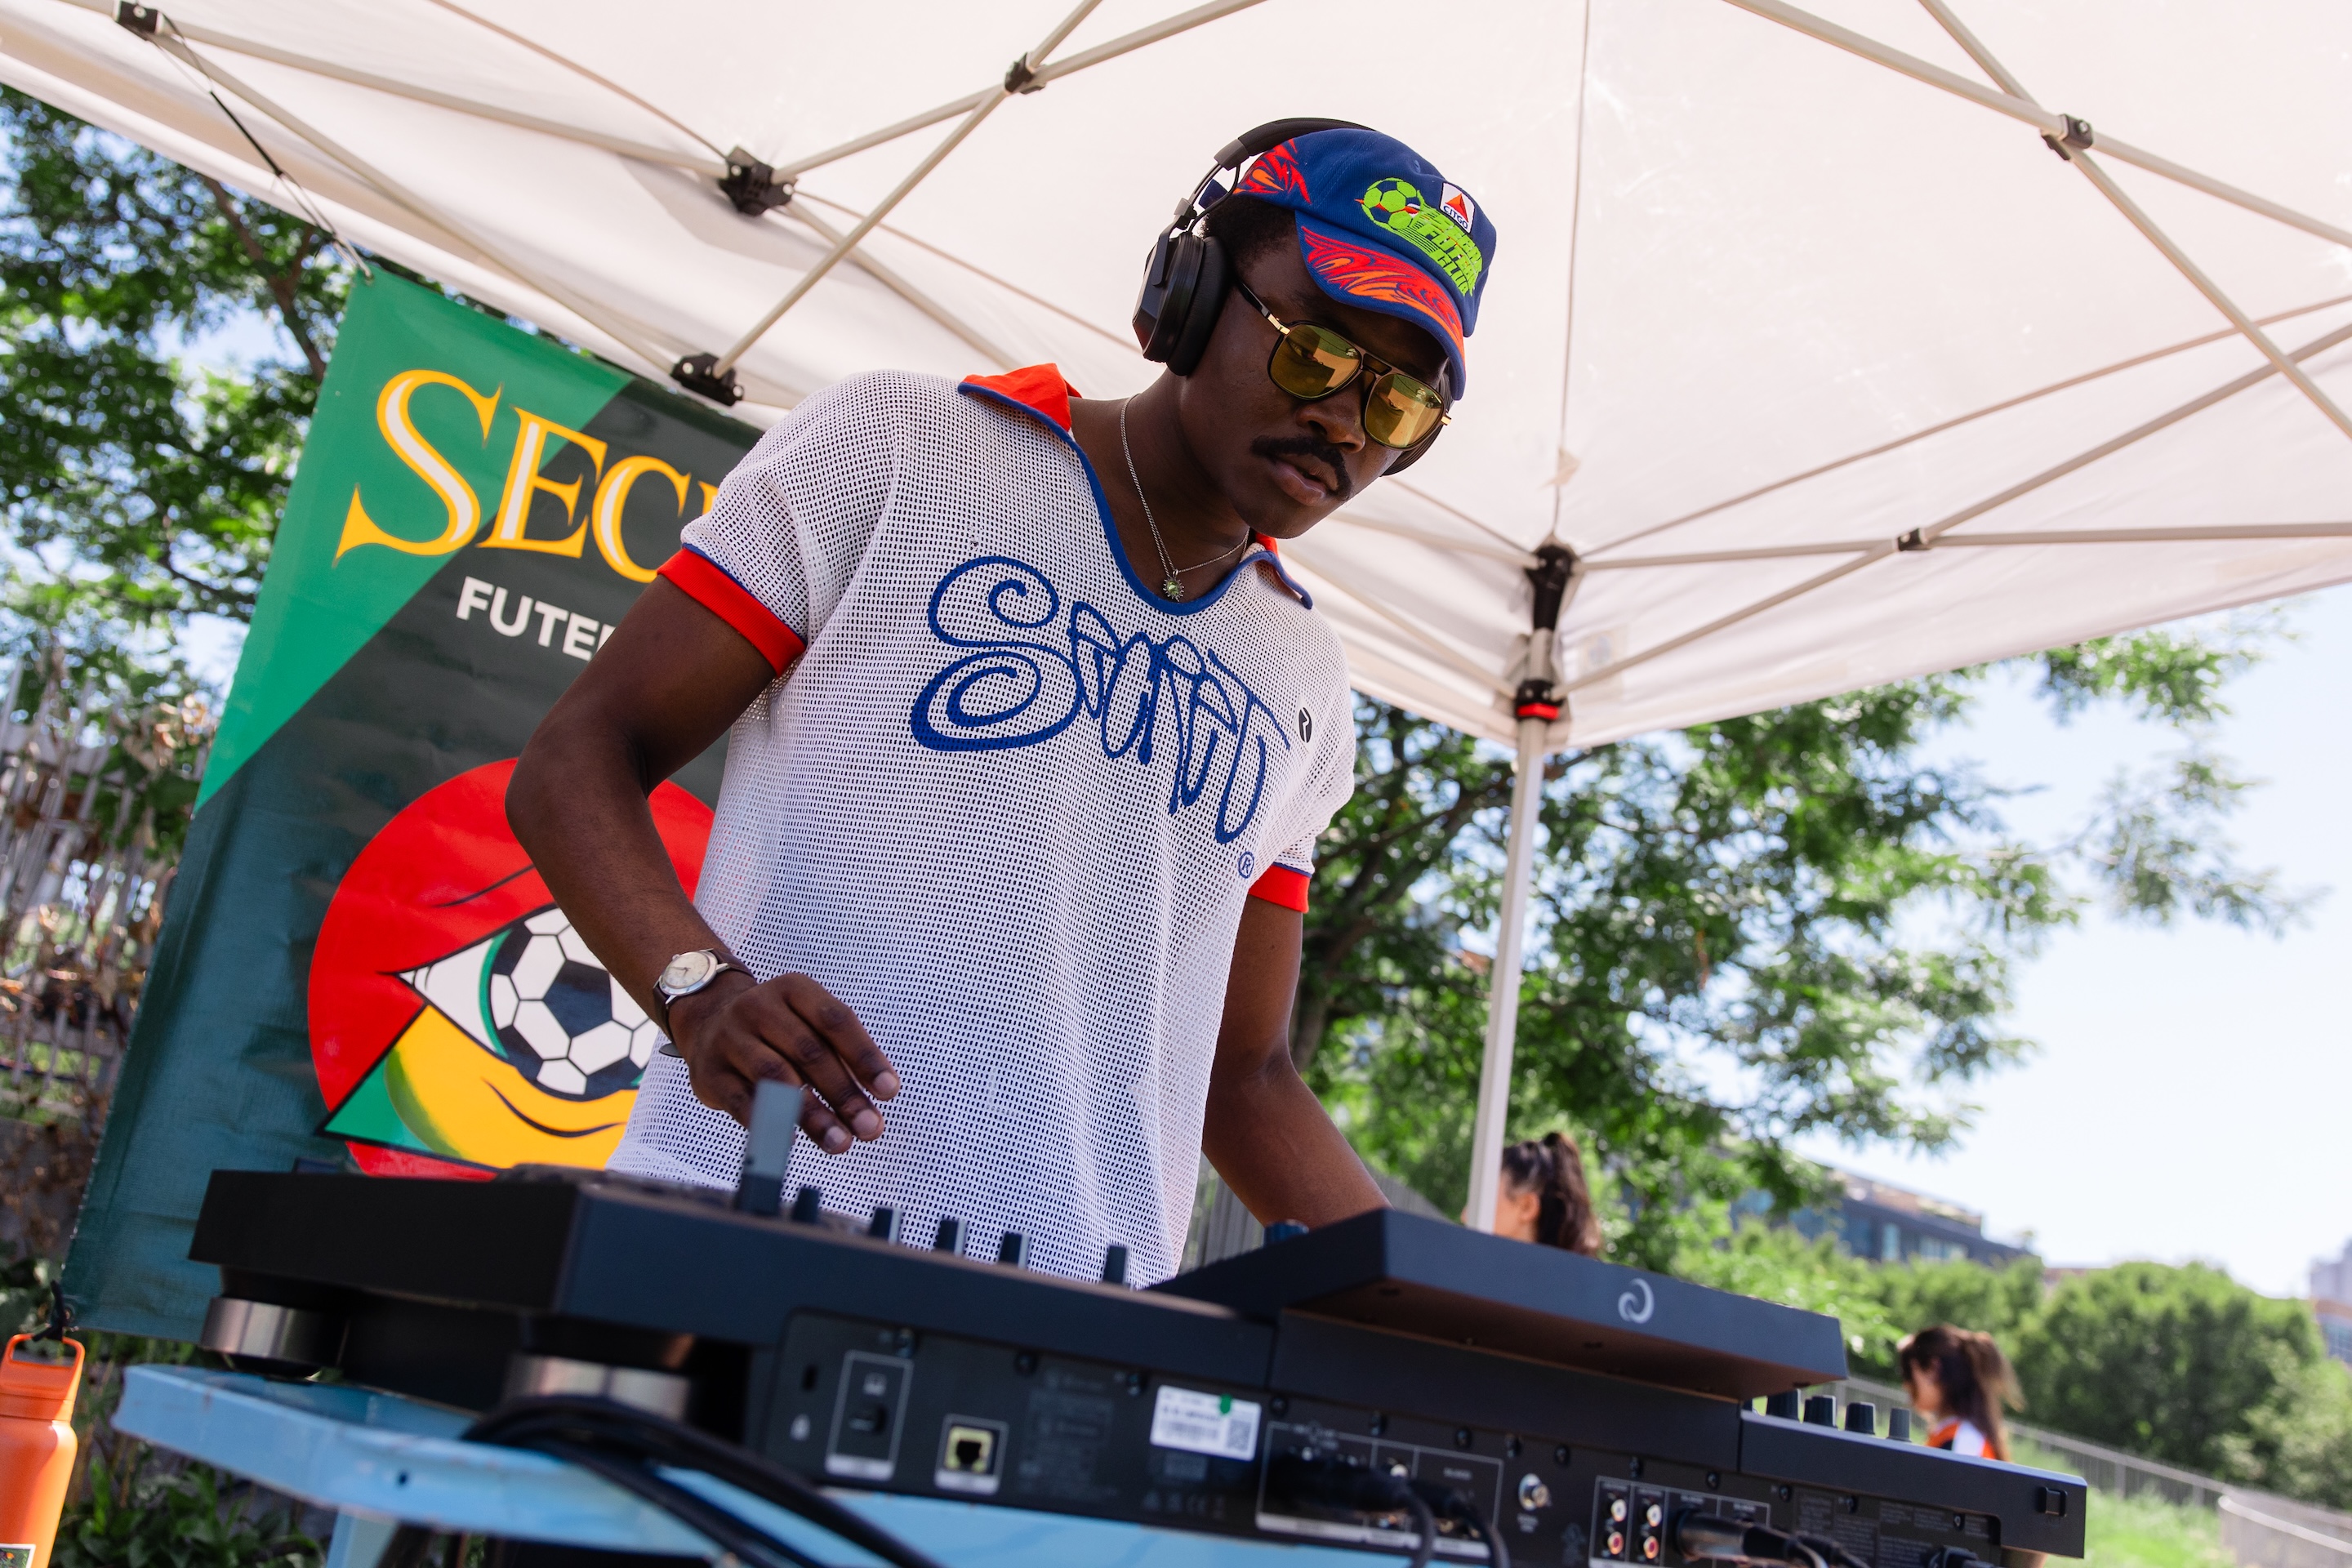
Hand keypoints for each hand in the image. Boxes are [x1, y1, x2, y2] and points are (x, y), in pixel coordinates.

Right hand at [667, 971, 899, 1152]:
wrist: (708, 1023)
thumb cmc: (776, 1031)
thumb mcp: (808, 1025)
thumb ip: (841, 1057)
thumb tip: (878, 1099)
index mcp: (793, 989)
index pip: (835, 1020)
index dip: (865, 1057)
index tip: (889, 1091)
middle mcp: (759, 1007)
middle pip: (809, 1052)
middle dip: (844, 1094)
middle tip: (869, 1127)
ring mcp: (730, 1038)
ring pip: (777, 1078)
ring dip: (812, 1114)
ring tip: (839, 1141)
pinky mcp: (710, 1072)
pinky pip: (742, 1100)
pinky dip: (769, 1121)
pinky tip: (792, 1139)